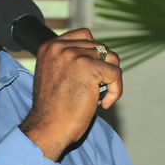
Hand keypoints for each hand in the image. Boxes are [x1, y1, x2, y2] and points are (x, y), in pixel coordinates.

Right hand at [19, 29, 121, 160]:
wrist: (48, 128)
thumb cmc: (52, 108)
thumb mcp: (53, 74)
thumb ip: (69, 60)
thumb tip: (100, 53)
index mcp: (50, 46)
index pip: (85, 35)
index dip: (93, 55)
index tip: (91, 75)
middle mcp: (61, 47)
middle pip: (100, 48)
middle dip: (103, 69)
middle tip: (94, 90)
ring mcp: (75, 56)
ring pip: (111, 59)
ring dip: (110, 79)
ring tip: (99, 96)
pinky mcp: (90, 69)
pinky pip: (116, 73)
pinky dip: (115, 90)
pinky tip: (104, 103)